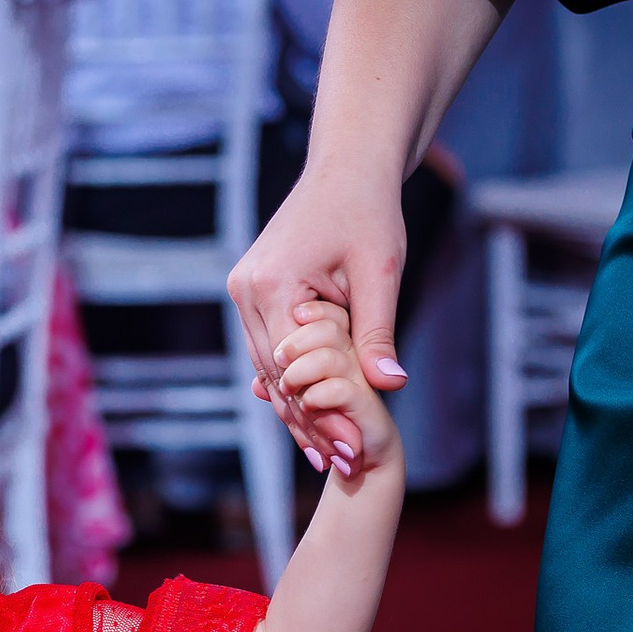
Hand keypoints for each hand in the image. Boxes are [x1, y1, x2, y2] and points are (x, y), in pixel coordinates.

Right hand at [227, 168, 408, 451]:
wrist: (346, 166)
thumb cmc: (369, 210)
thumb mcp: (381, 273)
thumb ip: (377, 332)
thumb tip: (389, 385)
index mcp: (273, 285)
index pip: (293, 369)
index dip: (321, 414)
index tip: (349, 450)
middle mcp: (246, 291)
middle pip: (274, 375)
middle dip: (307, 422)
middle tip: (338, 465)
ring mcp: (242, 290)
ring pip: (266, 367)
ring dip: (296, 407)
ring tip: (324, 453)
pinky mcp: (250, 290)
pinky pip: (267, 347)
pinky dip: (290, 380)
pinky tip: (310, 413)